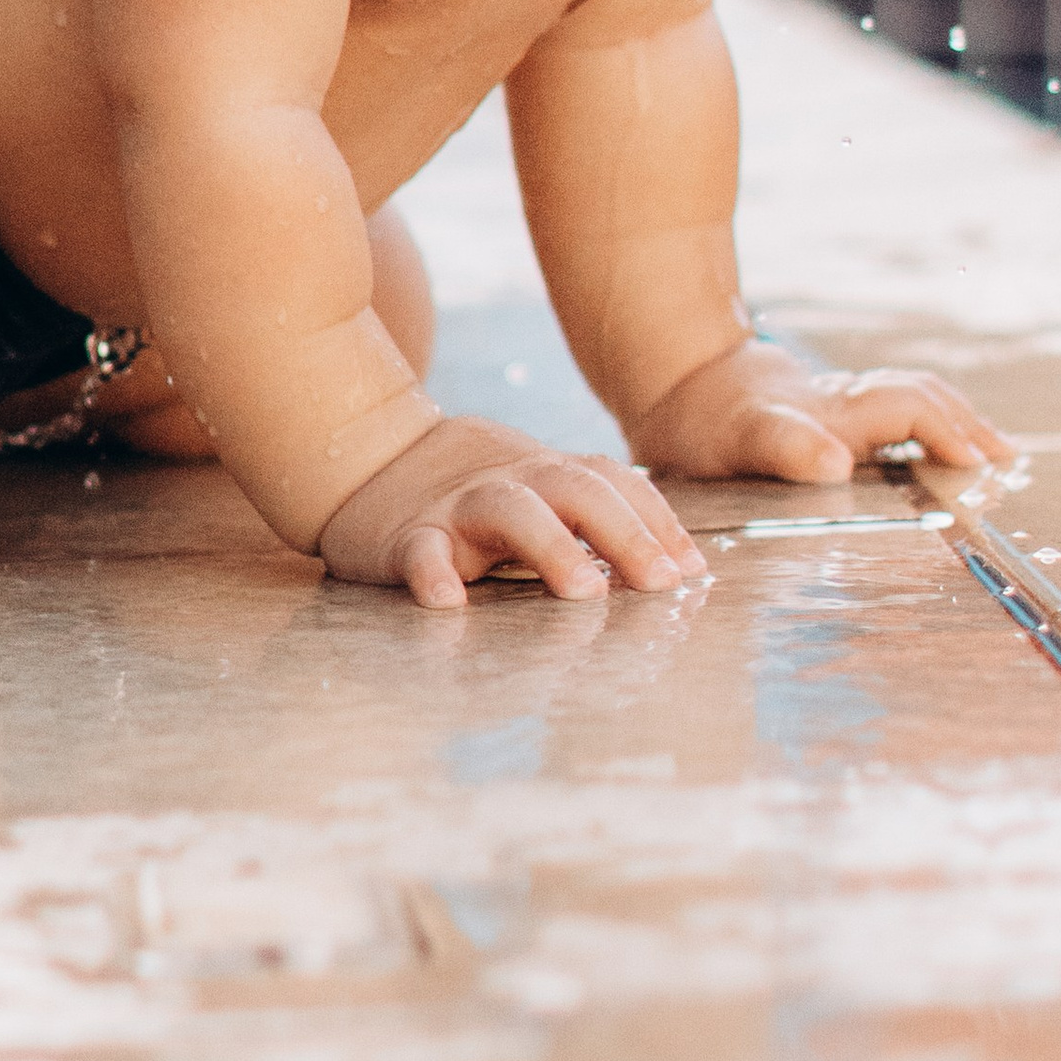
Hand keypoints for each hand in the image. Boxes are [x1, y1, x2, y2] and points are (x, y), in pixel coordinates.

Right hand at [319, 413, 704, 608]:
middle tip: (663, 583)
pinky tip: (449, 605)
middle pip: (576, 489)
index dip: (658, 520)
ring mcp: (459, 507)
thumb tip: (679, 571)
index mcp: (547, 475)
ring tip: (585, 591)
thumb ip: (592, 520)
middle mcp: (512, 482)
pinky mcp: (407, 536)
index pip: (614, 483)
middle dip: (626, 533)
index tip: (695, 571)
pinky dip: (434, 574)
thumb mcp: (535, 492)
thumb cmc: (474, 494)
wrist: (365, 456)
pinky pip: (420, 552)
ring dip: (553, 545)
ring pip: (509, 509)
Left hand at [631, 336, 1014, 482]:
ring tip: (994, 457)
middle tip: (1007, 465)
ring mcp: (837, 408)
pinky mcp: (828, 417)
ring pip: (911, 400)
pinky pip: (892, 413)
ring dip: (954, 422)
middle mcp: (844, 406)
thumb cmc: (699, 421)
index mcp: (834, 415)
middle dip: (968, 426)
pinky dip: (929, 427)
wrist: (670, 380)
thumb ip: (783, 447)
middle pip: (921, 399)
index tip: (982, 466)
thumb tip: (837, 463)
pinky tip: (940, 453)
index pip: (908, 409)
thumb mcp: (735, 439)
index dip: (948, 432)